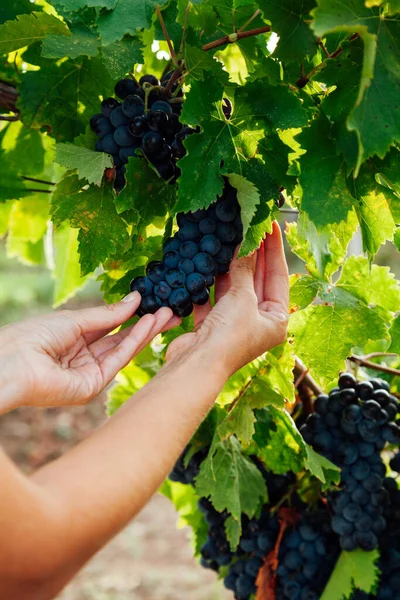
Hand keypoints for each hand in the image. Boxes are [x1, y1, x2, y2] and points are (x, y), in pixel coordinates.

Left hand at [0, 293, 178, 411]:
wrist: (13, 361)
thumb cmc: (34, 336)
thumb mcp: (76, 319)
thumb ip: (108, 314)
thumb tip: (135, 299)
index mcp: (76, 340)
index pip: (111, 328)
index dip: (132, 316)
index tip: (154, 303)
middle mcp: (85, 358)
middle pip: (122, 340)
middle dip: (147, 325)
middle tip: (172, 311)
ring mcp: (89, 374)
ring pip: (123, 350)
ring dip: (146, 331)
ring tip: (168, 314)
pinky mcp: (92, 387)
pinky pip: (117, 361)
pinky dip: (134, 343)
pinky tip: (148, 325)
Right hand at [167, 221, 288, 376]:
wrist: (196, 365)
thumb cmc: (229, 336)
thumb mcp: (242, 297)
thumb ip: (244, 269)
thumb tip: (247, 245)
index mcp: (276, 320)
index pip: (278, 277)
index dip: (274, 250)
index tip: (270, 226)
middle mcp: (257, 322)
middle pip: (257, 281)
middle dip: (253, 254)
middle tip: (250, 227)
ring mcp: (233, 324)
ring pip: (234, 289)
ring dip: (230, 267)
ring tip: (229, 239)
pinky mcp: (211, 327)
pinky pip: (213, 299)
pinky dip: (209, 283)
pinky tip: (207, 263)